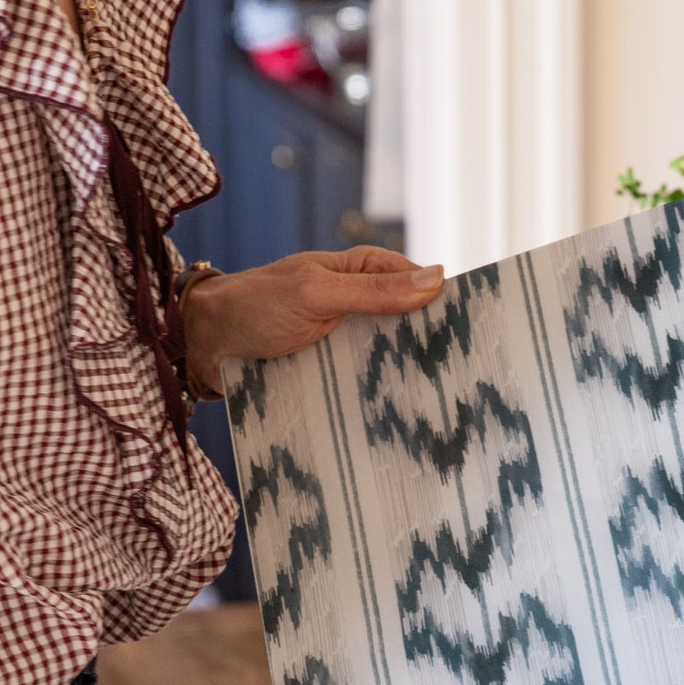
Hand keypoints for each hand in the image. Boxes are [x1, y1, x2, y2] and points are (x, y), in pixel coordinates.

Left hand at [181, 246, 445, 396]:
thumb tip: (436, 280)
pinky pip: (367, 380)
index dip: (448, 305)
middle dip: (434, 347)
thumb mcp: (316, 294)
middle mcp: (360, 303)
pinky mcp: (333, 369)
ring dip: (408, 376)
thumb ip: (372, 291)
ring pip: (391, 356)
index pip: (421, 283)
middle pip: (411, 324)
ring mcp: (347, 338)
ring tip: (442, 404)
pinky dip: (380, 393)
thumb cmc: (254, 306)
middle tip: (469, 379)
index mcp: (363, 271)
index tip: (480, 332)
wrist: (203, 343)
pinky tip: (399, 413)